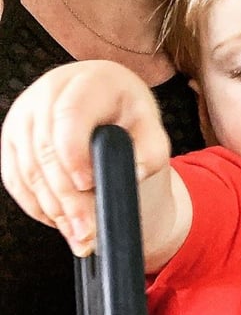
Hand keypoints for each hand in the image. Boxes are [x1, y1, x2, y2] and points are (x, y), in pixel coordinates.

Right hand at [1, 60, 169, 254]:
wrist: (112, 112)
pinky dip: (36, 204)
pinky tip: (60, 220)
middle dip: (66, 195)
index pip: (70, 113)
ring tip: (80, 234)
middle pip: (45, 148)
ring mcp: (25, 113)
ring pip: (27, 167)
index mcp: (90, 80)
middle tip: (86, 229)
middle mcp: (50, 90)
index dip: (73, 151)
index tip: (87, 183)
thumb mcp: (153, 133)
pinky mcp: (12, 138)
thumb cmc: (134, 122)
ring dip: (52, 207)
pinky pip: (15, 177)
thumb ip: (150, 153)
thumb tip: (131, 173)